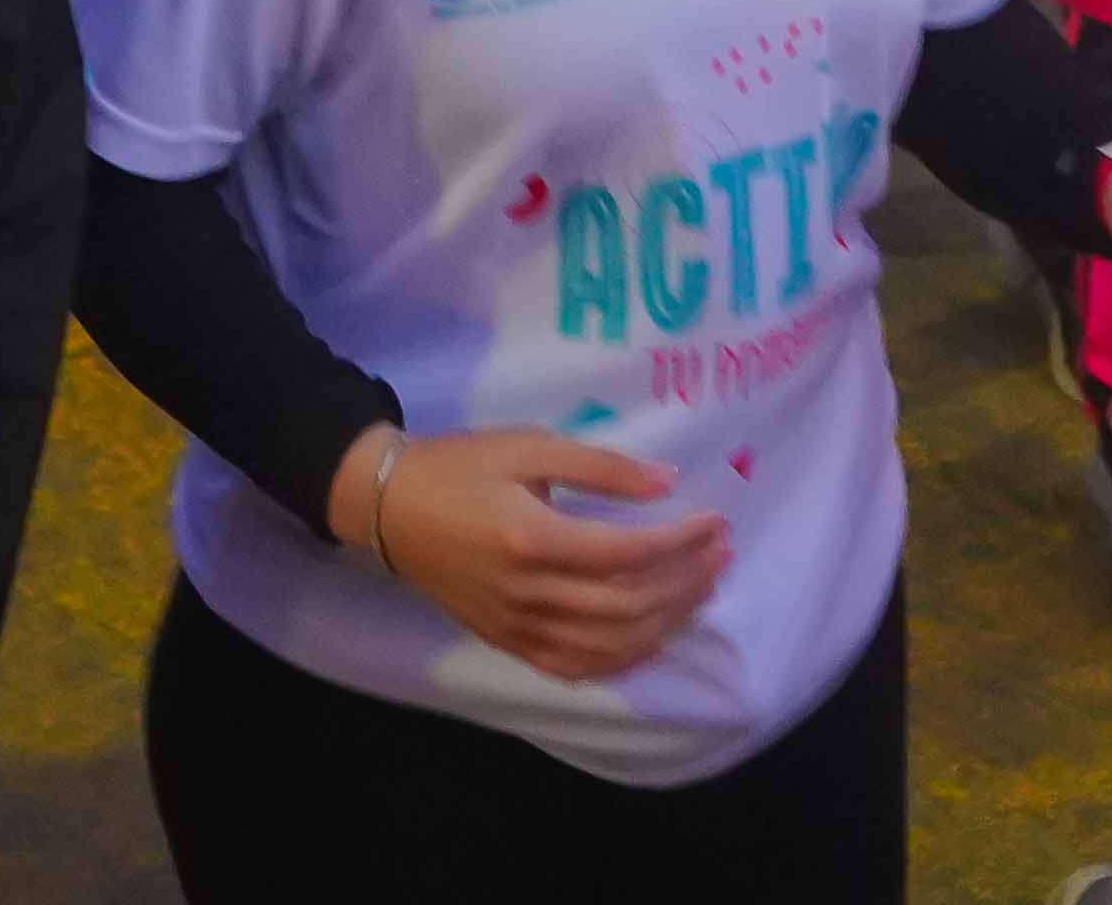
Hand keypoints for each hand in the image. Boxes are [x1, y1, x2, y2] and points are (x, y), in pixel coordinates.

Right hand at [337, 426, 730, 686]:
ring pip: (609, 644)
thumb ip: (601, 467)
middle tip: (721, 555)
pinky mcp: (508, 643)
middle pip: (627, 604)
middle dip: (685, 582)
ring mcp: (517, 626)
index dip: (680, 542)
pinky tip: (654, 637)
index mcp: (532, 538)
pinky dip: (623, 659)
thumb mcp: (529, 445)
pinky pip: (576, 666)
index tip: (716, 522)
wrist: (390, 507)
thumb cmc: (460, 465)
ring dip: (666, 622)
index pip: (626, 553)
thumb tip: (668, 482)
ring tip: (701, 591)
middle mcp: (528, 593)